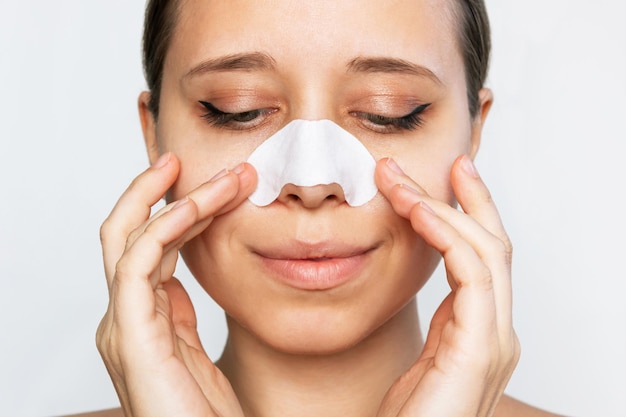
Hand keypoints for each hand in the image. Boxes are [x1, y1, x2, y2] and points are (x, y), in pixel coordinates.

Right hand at [96, 153, 255, 416]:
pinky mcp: (130, 335)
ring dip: (177, 200)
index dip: (177, 210)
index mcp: (142, 318)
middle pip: (131, 234)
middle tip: (205, 164)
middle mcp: (126, 316)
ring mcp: (124, 324)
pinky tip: (195, 207)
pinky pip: (137, 263)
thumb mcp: (193, 352)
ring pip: (133, 238)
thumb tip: (179, 281)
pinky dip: (163, 227)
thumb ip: (180, 316)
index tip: (215, 185)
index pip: (148, 247)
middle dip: (166, 192)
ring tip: (223, 178)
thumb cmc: (203, 416)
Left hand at [375, 155, 519, 416]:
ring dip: (446, 209)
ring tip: (405, 182)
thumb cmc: (402, 416)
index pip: (483, 260)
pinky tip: (418, 212)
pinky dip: (448, 236)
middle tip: (445, 162)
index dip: (471, 216)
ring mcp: (494, 341)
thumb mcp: (415, 353)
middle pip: (494, 247)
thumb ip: (430, 319)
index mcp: (479, 332)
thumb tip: (410, 273)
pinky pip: (473, 275)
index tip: (448, 181)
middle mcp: (495, 332)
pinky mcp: (480, 349)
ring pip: (486, 253)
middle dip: (469, 200)